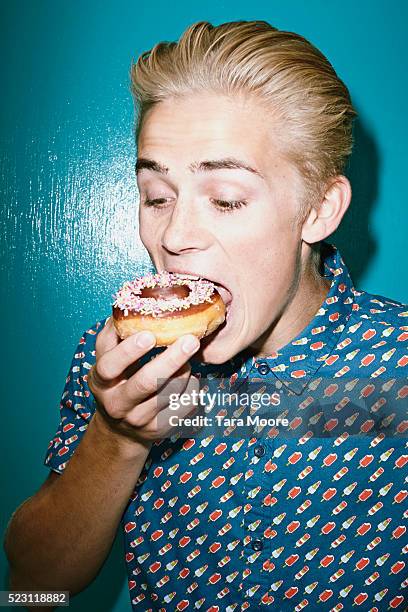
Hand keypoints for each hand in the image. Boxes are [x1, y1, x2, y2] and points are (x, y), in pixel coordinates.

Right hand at [88, 318, 200, 445]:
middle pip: (145, 382)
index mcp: (101, 381)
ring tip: (189, 355)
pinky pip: (183, 407)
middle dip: (170, 359)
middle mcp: (117, 403)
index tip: (149, 334)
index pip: (110, 366)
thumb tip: (131, 300)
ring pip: (169, 393)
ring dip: (184, 371)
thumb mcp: (107, 360)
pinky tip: (191, 378)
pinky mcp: (158, 430)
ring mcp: (138, 419)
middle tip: (190, 340)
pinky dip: (192, 389)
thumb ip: (115, 335)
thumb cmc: (117, 381)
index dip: (128, 351)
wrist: (120, 429)